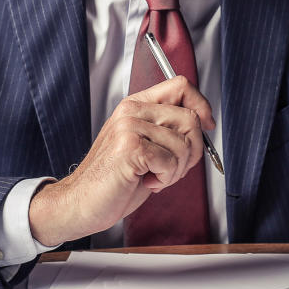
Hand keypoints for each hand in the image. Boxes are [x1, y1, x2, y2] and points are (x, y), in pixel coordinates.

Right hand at [27, 76, 213, 246]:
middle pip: (190, 118)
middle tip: (170, 168)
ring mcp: (130, 127)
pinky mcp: (130, 147)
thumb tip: (203, 123)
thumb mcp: (145, 147)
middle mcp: (132, 111)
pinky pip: (171, 162)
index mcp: (136, 106)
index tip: (207, 125)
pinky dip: (165, 179)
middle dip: (192, 152)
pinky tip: (146, 181)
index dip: (202, 104)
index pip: (181, 85)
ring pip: (184, 144)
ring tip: (153, 176)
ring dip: (176, 171)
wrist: (81, 203)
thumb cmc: (113, 180)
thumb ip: (168, 130)